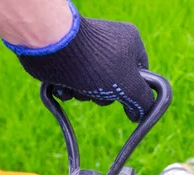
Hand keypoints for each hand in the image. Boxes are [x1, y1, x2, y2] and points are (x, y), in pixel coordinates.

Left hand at [4, 2, 154, 122]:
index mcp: (131, 42)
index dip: (134, 91)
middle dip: (104, 96)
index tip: (127, 105)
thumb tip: (140, 114)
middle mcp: (110, 44)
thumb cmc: (96, 63)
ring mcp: (87, 51)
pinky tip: (64, 85)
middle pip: (115, 84)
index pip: (141, 74)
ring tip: (78, 87)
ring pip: (92, 86)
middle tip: (99, 92)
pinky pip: (72, 83)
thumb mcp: (129, 85)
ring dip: (84, 95)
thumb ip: (142, 100)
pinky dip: (68, 89)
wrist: (51, 47)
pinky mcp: (66, 59)